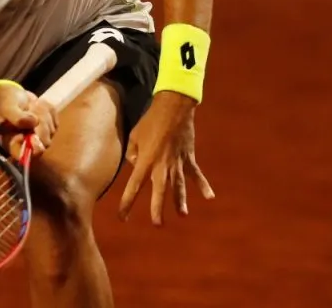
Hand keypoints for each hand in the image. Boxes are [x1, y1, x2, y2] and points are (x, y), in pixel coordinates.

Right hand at [0, 84, 57, 160]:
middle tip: (30, 109)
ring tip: (31, 106)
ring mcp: (40, 138)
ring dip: (43, 114)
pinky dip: (48, 111)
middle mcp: (27, 145)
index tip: (33, 130)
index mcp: (12, 144)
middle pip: (44, 143)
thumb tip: (33, 122)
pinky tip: (37, 106)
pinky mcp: (49, 128)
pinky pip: (55, 120)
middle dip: (40, 123)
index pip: (26, 156)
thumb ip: (16, 116)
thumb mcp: (7, 107)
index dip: (33, 146)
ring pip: (51, 130)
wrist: (13, 94)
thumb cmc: (6, 102)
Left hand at [118, 91, 214, 223]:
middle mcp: (161, 164)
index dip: (127, 202)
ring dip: (180, 201)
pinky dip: (203, 185)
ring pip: (178, 185)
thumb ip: (131, 153)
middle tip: (157, 225)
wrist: (173, 107)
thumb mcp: (134, 136)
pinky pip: (196, 174)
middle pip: (159, 191)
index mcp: (145, 160)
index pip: (134, 186)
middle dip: (157, 208)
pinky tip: (209, 196)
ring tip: (182, 214)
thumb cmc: (150, 120)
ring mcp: (177, 162)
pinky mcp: (188, 157)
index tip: (122, 217)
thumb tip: (135, 166)